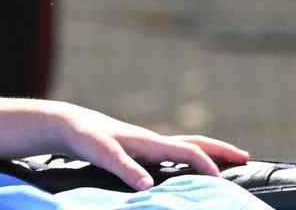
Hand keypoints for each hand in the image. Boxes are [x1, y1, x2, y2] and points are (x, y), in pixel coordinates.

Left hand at [54, 103, 250, 189]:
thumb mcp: (102, 153)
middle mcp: (151, 141)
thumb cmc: (84, 137)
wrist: (67, 124)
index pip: (188, 151)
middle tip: (244, 156)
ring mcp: (145, 144)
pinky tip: (186, 168)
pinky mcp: (137, 149)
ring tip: (223, 162)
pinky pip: (171, 153)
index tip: (220, 181)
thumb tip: (148, 186)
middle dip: (219, 150)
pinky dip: (187, 158)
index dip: (206, 165)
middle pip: (193, 142)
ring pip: (183, 146)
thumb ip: (124, 168)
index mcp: (148, 141)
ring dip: (205, 152)